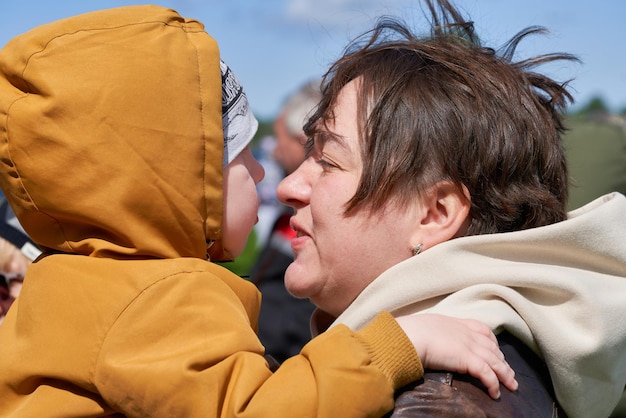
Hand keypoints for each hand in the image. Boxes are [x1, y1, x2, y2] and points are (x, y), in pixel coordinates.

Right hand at [395, 313, 517, 398]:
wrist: (410, 336)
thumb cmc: (412, 331)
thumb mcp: (427, 326)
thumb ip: (435, 332)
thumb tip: (430, 338)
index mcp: (457, 323)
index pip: (483, 330)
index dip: (492, 342)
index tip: (496, 350)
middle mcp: (467, 333)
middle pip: (493, 347)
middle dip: (503, 361)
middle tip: (510, 373)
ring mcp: (469, 345)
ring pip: (495, 361)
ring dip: (505, 374)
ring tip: (512, 386)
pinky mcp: (468, 359)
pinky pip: (487, 373)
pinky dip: (494, 383)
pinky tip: (495, 393)